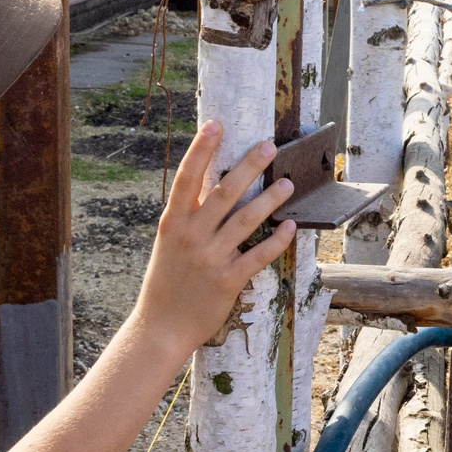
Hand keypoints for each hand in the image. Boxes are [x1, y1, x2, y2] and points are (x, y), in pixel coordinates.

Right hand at [133, 121, 295, 346]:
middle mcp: (191, 235)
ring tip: (289, 183)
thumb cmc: (166, 282)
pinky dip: (277, 241)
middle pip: (224, 191)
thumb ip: (187, 217)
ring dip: (271, 199)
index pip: (187, 177)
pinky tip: (291, 227)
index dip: (201, 148)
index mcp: (173, 221)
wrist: (160, 327)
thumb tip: (209, 187)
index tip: (216, 124)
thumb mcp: (168, 243)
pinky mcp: (228, 280)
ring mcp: (210, 257)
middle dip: (248, 166)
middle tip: (269, 145)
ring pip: (246, 220)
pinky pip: (258, 255)